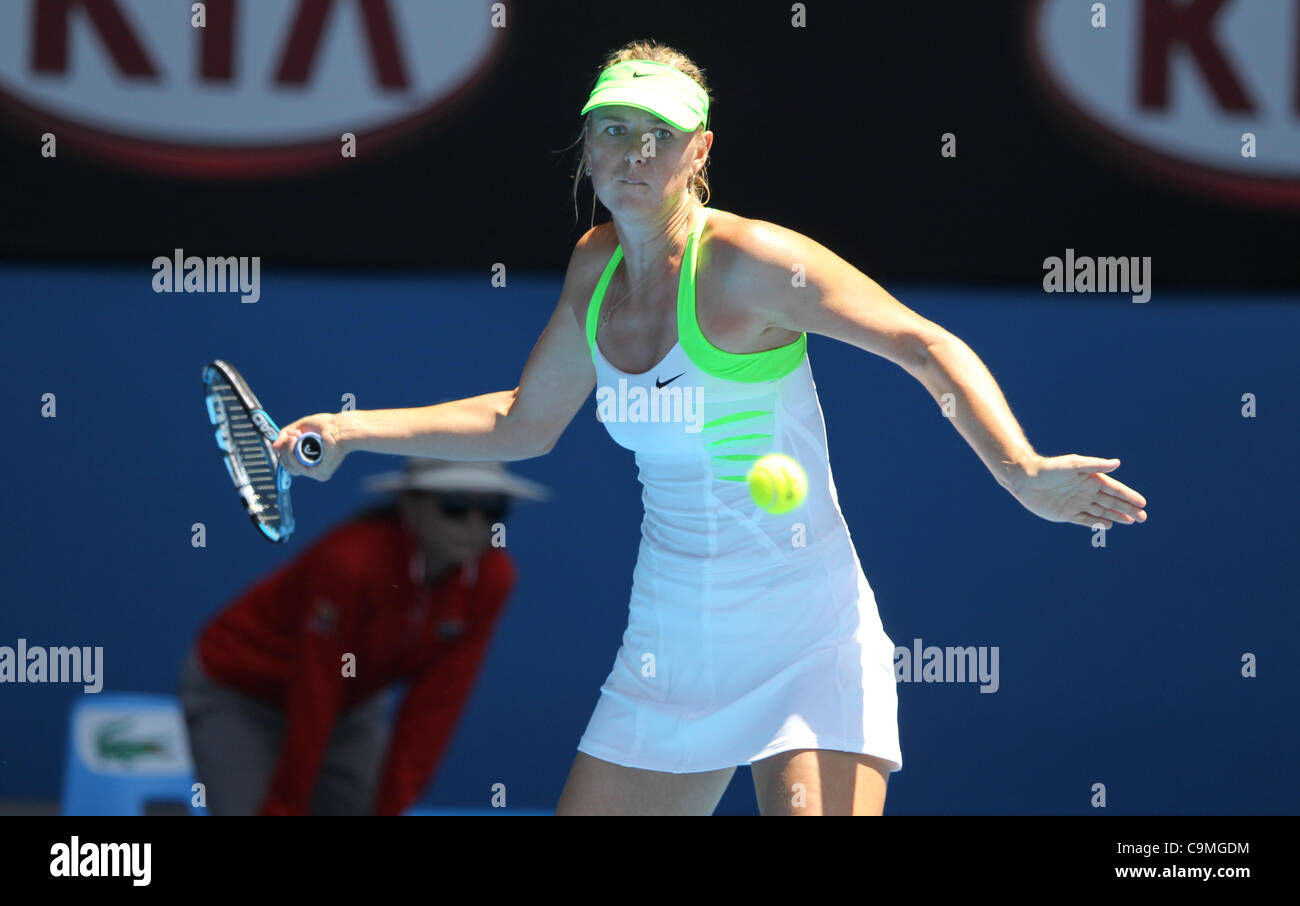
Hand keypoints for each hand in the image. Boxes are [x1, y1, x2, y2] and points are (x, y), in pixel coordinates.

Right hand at [271, 411, 346, 480]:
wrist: (339, 427)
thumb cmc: (325, 425)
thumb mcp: (299, 427)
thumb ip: (284, 436)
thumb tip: (274, 447)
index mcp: (308, 458)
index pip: (289, 462)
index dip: (285, 452)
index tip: (286, 440)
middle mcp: (312, 467)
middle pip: (287, 466)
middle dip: (285, 450)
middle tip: (292, 435)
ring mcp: (315, 472)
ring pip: (290, 466)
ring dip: (288, 449)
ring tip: (296, 436)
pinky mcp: (319, 473)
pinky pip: (297, 467)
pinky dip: (293, 453)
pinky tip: (297, 441)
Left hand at [1010, 455, 1146, 527]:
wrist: (1026, 479)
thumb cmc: (1050, 468)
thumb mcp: (1074, 465)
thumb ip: (1095, 465)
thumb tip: (1117, 463)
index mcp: (1090, 479)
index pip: (1115, 489)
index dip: (1129, 496)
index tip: (1143, 503)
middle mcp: (1086, 492)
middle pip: (1112, 502)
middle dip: (1128, 509)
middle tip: (1143, 517)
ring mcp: (1077, 503)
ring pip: (1102, 512)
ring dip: (1117, 516)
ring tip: (1132, 521)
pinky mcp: (1066, 514)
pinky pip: (1085, 520)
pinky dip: (1097, 523)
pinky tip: (1109, 525)